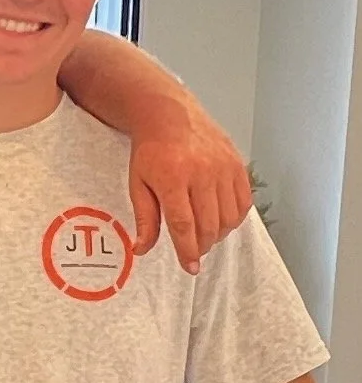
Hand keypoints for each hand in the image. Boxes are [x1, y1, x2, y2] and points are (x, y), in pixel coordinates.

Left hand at [127, 101, 251, 274]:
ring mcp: (223, 168)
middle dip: (202, 246)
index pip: (184, 225)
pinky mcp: (237, 164)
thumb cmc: (151, 151)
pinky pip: (243, 202)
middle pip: (209, 225)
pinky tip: (221, 220)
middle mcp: (202, 173)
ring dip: (218, 234)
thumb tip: (142, 249)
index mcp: (173, 178)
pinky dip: (234, 218)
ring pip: (228, 217)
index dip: (188, 250)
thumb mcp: (138, 184)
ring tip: (205, 235)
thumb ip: (144, 219)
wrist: (170, 115)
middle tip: (194, 252)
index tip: (190, 267)